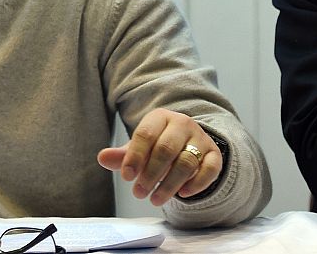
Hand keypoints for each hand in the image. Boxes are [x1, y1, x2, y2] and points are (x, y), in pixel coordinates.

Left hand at [96, 109, 221, 206]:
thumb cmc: (157, 146)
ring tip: (155, 199)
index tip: (126, 177)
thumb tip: (102, 158)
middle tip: (139, 193)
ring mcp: (200, 138)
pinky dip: (197, 184)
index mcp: (160, 117)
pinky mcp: (214, 154)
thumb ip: (122, 155)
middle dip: (151, 174)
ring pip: (186, 162)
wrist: (187, 143)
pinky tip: (183, 194)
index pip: (146, 134)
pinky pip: (210, 169)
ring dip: (169, 184)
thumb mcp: (139, 148)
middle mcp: (182, 124)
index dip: (135, 156)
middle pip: (166, 149)